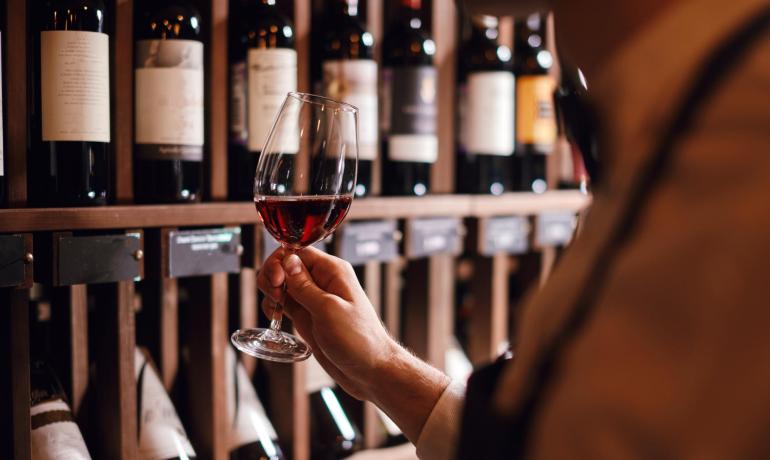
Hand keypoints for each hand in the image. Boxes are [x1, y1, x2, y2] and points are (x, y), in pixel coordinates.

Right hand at [257, 247, 450, 441]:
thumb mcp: (328, 310)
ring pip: (282, 284)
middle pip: (286, 265)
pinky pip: (284, 303)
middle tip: (275, 296)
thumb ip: (305, 286)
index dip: (281, 262)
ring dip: (271, 292)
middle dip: (273, 276)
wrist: (369, 370)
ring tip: (274, 309)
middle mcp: (323, 281)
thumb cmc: (358, 340)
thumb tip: (288, 260)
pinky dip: (273, 307)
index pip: (298, 252)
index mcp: (333, 272)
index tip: (276, 281)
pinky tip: (274, 317)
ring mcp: (313, 299)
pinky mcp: (307, 316)